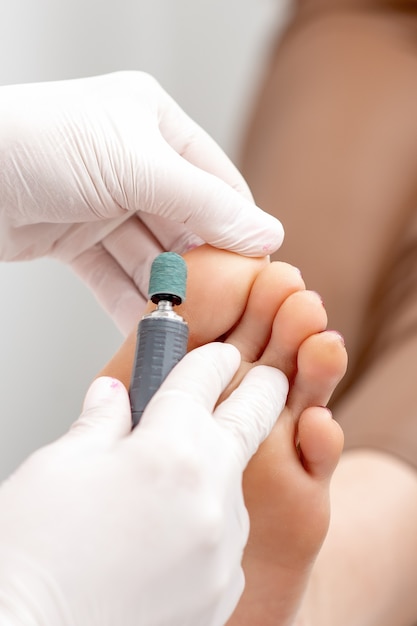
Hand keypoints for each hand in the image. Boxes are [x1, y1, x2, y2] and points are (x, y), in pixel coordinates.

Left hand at [0, 71, 282, 332]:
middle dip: (199, 267)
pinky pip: (113, 274)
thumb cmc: (39, 142)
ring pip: (148, 256)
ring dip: (164, 292)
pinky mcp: (73, 236)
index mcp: (154, 124)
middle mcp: (132, 161)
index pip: (217, 182)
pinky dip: (128, 301)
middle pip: (185, 224)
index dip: (239, 227)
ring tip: (184, 325)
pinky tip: (146, 326)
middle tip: (221, 307)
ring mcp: (102, 201)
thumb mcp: (137, 166)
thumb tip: (266, 233)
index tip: (258, 271)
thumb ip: (206, 204)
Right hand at [0, 343, 287, 625]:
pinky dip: (208, 522)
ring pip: (233, 484)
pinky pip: (225, 538)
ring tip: (180, 475)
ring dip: (217, 468)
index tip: (217, 353)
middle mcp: (210, 495)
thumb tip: (114, 396)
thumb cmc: (34, 554)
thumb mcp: (60, 465)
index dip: (209, 360)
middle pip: (250, 420)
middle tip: (269, 376)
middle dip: (263, 389)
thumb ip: (102, 421)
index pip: (201, 383)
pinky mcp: (221, 590)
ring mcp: (223, 548)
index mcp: (170, 450)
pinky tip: (173, 529)